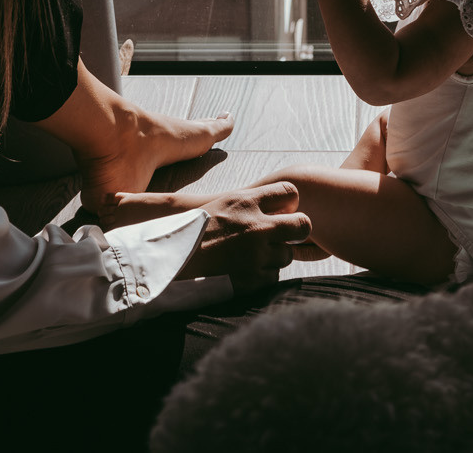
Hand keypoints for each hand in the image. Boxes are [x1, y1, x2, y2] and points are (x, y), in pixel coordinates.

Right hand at [177, 182, 313, 291]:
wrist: (170, 263)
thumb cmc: (194, 232)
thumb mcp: (222, 206)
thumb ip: (252, 204)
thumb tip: (284, 206)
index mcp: (245, 202)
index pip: (290, 192)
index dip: (291, 203)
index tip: (284, 211)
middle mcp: (255, 226)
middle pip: (303, 225)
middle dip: (298, 231)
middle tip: (285, 236)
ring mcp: (256, 254)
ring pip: (287, 255)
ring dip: (275, 256)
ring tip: (253, 256)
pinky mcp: (252, 279)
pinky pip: (274, 276)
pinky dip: (263, 275)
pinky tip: (246, 271)